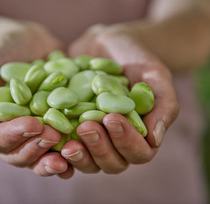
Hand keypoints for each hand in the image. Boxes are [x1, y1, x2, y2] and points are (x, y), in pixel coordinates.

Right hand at [0, 22, 72, 177]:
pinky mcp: (60, 124)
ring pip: (45, 155)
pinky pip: (67, 141)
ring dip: (57, 159)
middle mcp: (17, 136)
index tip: (34, 124)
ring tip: (71, 154)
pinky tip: (87, 147)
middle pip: (24, 155)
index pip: (2, 141)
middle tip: (55, 136)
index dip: (18, 136)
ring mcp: (40, 132)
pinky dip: (76, 148)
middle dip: (39, 148)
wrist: (25, 41)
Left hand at [62, 24, 179, 173]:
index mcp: (140, 136)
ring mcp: (92, 140)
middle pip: (110, 163)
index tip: (111, 118)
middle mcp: (115, 144)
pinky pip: (63, 149)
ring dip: (78, 156)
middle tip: (86, 126)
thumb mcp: (155, 75)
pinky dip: (55, 152)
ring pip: (87, 162)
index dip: (125, 141)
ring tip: (66, 142)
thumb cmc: (137, 60)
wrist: (109, 45)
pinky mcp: (71, 131)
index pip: (138, 152)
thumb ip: (163, 105)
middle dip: (98, 148)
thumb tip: (155, 139)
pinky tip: (46, 141)